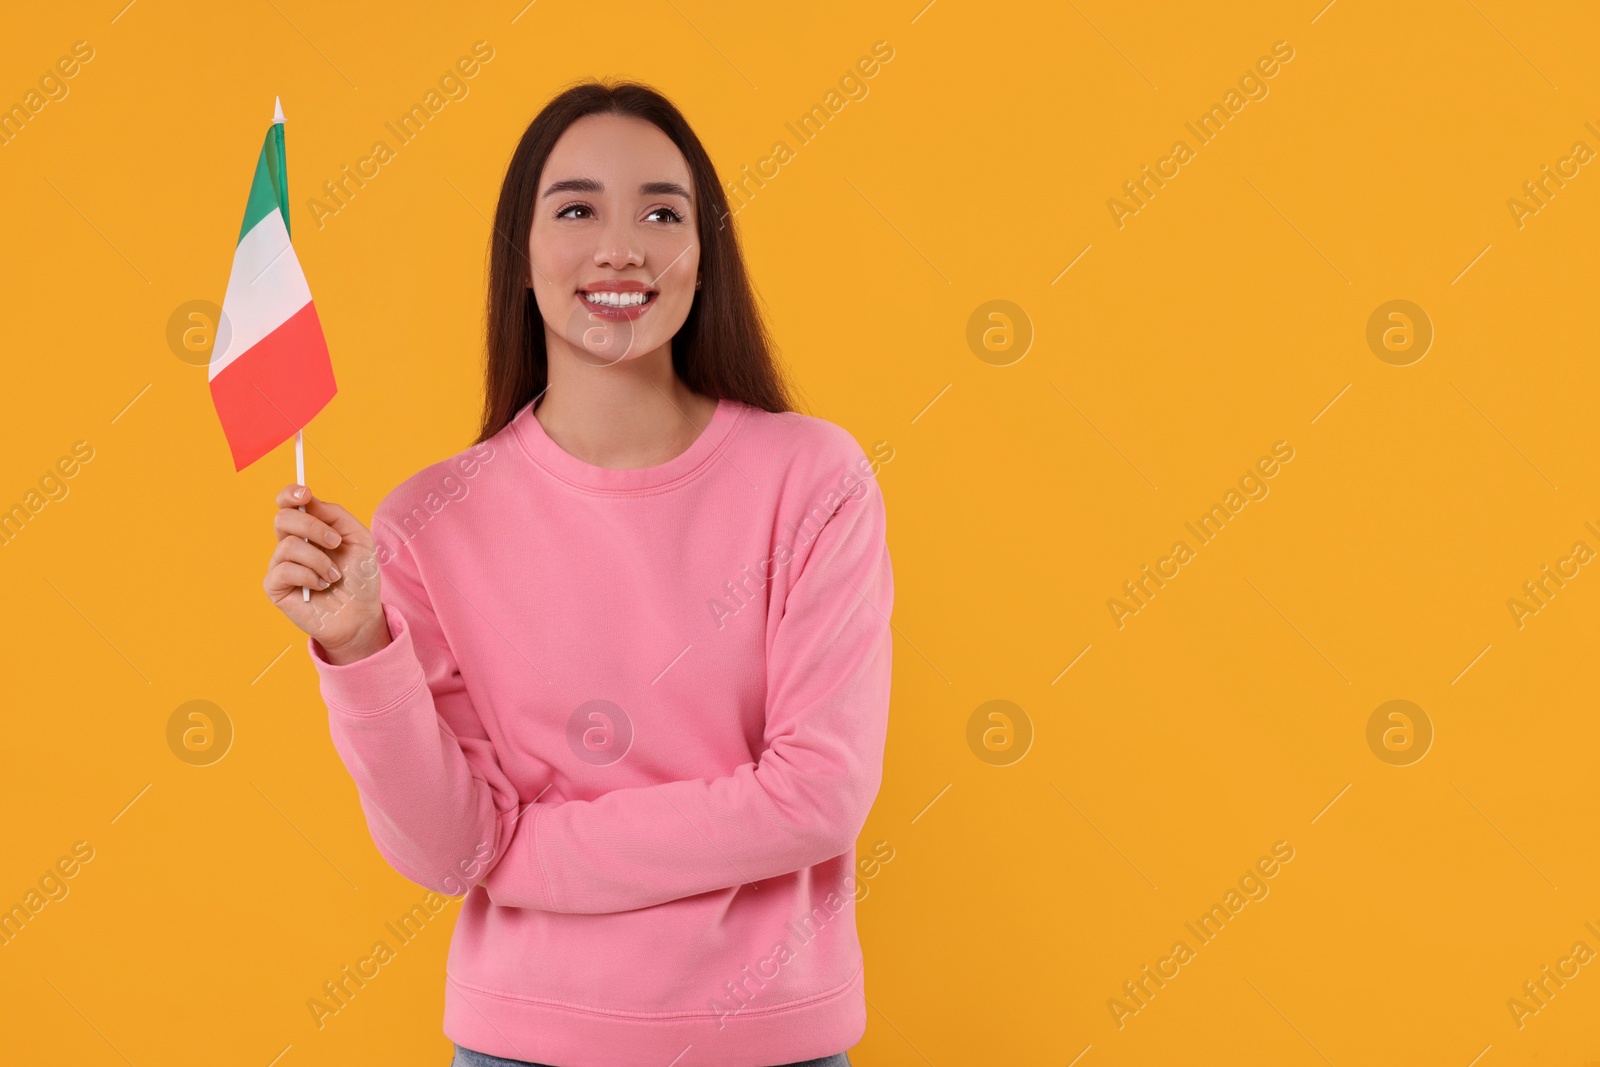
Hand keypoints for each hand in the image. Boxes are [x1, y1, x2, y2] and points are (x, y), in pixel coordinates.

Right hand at [264, 484, 389, 663]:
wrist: (361, 614)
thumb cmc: (359, 578)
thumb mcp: (359, 539)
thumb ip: (336, 515)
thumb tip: (310, 501)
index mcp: (309, 529)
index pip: (287, 503)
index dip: (290, 493)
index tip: (305, 494)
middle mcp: (291, 543)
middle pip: (283, 518)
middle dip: (313, 527)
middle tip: (335, 542)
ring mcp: (281, 565)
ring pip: (288, 545)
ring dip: (319, 560)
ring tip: (334, 576)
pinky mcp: (275, 586)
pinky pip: (285, 570)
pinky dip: (309, 577)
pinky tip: (321, 586)